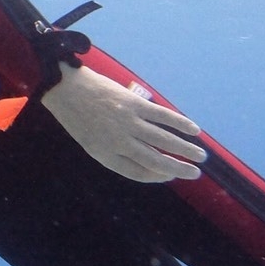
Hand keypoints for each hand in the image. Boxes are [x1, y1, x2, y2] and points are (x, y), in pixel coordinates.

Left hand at [40, 62, 206, 182]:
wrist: (64, 88)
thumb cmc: (76, 115)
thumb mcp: (90, 141)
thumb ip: (114, 150)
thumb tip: (144, 153)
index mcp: (105, 155)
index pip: (137, 172)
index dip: (156, 177)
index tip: (170, 176)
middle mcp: (118, 142)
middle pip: (155, 160)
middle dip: (178, 168)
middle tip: (195, 173)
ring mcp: (127, 122)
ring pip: (163, 140)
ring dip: (185, 149)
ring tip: (200, 156)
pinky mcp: (133, 104)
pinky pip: (162, 116)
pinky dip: (180, 123)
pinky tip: (194, 130)